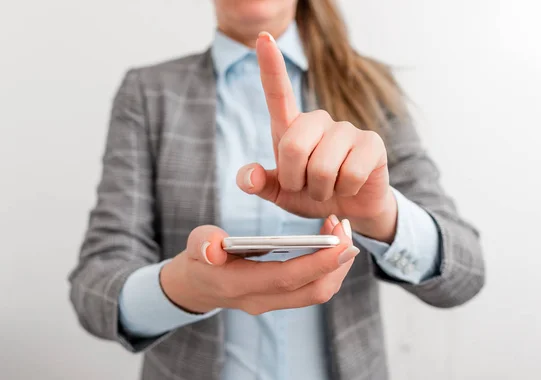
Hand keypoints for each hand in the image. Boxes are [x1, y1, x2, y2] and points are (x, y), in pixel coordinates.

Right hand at [160, 216, 358, 314]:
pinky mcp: (280, 299)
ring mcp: (272, 303)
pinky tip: (330, 245)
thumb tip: (212, 248)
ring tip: (341, 233)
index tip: (341, 242)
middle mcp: (260, 300)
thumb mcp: (194, 247)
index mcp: (239, 285)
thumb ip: (202, 244)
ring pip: (316, 293)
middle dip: (336, 264)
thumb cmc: (198, 261)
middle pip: (311, 291)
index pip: (286, 279)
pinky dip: (327, 269)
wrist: (196, 286)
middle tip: (346, 231)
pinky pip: (312, 289)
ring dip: (335, 266)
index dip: (317, 263)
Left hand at [236, 32, 397, 241]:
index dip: (270, 66)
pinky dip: (345, 191)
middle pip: (292, 146)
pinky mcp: (372, 143)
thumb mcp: (281, 193)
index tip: (263, 37)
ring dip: (320, 190)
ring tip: (328, 188)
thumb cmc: (311, 193)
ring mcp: (347, 129)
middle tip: (306, 187)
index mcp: (292, 128)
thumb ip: (260, 184)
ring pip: (321, 167)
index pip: (278, 93)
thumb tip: (247, 178)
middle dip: (294, 179)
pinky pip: (349, 174)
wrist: (350, 208)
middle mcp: (319, 121)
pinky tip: (350, 186)